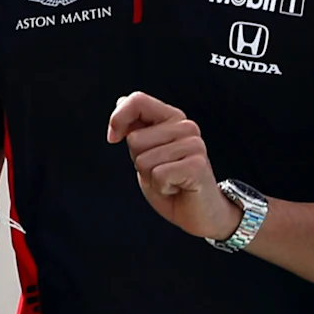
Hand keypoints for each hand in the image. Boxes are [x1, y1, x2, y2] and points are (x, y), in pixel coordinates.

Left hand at [110, 91, 235, 239]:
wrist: (200, 213)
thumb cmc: (173, 182)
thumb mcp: (147, 151)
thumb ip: (136, 128)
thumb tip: (120, 101)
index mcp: (173, 118)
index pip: (137, 100)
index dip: (118, 118)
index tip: (114, 137)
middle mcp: (186, 127)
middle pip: (135, 139)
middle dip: (139, 161)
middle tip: (161, 170)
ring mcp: (194, 146)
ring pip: (144, 160)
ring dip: (150, 177)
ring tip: (170, 180)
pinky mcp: (197, 166)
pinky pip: (158, 175)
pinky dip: (161, 188)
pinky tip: (176, 188)